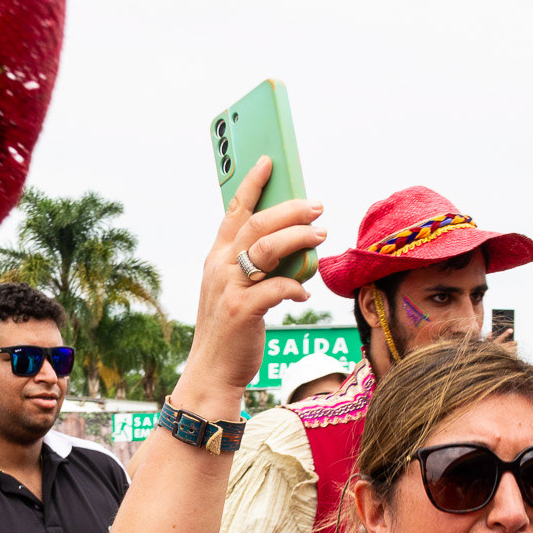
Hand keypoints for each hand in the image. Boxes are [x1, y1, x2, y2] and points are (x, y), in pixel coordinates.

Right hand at [174, 160, 324, 412]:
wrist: (212, 372)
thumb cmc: (229, 330)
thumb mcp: (234, 290)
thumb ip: (254, 267)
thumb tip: (294, 247)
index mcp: (216, 257)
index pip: (234, 211)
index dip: (252, 184)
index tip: (270, 161)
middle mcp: (219, 267)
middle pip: (258, 224)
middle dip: (290, 210)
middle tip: (317, 206)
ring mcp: (229, 288)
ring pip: (268, 248)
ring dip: (299, 238)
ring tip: (320, 235)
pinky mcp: (243, 311)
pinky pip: (276, 288)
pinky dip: (295, 287)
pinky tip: (304, 293)